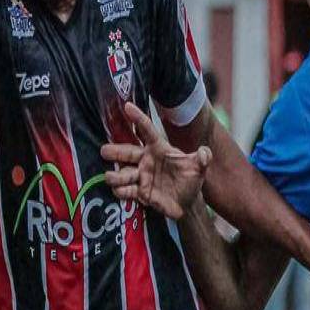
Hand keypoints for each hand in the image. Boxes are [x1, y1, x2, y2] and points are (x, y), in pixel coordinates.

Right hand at [101, 102, 211, 219]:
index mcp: (159, 148)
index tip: (127, 106)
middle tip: (104, 151)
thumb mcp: (199, 168)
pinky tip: (118, 191)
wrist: (187, 204)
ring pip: (123, 172)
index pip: (147, 130)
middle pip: (128, 151)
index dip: (138, 118)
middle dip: (115, 151)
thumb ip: (203, 159)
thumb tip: (205, 152)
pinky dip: (120, 191)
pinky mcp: (139, 192)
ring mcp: (141, 176)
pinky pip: (126, 190)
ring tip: (110, 177)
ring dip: (115, 175)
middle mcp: (146, 159)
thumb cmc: (191, 180)